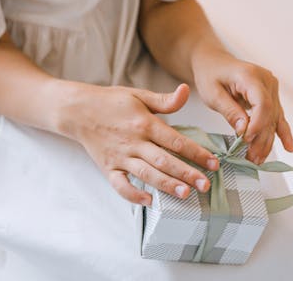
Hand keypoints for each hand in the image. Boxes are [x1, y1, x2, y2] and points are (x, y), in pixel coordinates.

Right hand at [57, 81, 220, 206]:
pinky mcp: (108, 168)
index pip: (176, 140)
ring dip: (166, 185)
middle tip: (206, 185)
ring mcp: (120, 157)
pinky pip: (120, 185)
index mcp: (144, 123)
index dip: (196, 152)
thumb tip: (186, 91)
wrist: (79, 110)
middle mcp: (134, 142)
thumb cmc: (112, 102)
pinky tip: (148, 200)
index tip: (213, 162)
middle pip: (164, 160)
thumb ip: (165, 100)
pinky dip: (133, 195)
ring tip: (186, 194)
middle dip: (187, 173)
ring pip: (147, 174)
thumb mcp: (140, 95)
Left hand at [191, 47, 292, 164]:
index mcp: (250, 75)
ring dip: (268, 140)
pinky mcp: (271, 94)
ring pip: (274, 118)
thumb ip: (229, 111)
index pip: (262, 103)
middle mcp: (266, 79)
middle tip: (251, 158)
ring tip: (259, 159)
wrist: (213, 61)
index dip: (257, 124)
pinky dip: (281, 131)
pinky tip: (290, 147)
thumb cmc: (210, 75)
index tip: (246, 140)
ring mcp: (271, 86)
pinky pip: (277, 115)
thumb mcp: (212, 93)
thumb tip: (244, 129)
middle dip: (261, 138)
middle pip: (270, 113)